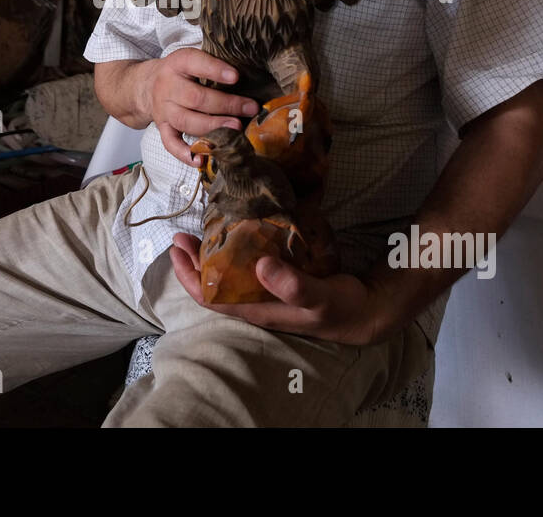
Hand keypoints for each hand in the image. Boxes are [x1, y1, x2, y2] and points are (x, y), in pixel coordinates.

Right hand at [139, 49, 258, 165]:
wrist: (146, 84)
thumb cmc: (180, 71)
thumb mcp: (191, 58)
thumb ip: (213, 62)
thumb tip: (249, 73)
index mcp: (177, 64)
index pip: (195, 63)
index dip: (215, 70)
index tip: (236, 76)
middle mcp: (168, 87)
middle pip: (196, 98)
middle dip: (226, 104)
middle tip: (250, 108)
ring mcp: (164, 110)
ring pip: (187, 121)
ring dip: (213, 127)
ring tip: (236, 128)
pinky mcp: (162, 128)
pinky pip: (170, 143)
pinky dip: (185, 154)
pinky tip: (201, 160)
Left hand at [169, 233, 388, 346]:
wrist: (364, 312)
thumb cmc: (339, 307)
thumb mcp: (318, 296)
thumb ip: (292, 285)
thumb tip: (260, 266)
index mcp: (256, 309)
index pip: (209, 296)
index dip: (189, 274)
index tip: (177, 248)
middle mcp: (254, 303)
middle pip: (211, 284)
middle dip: (193, 260)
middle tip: (183, 232)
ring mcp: (264, 293)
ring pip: (226, 276)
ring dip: (210, 255)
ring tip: (201, 230)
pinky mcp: (276, 282)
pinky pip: (245, 268)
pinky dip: (234, 252)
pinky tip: (237, 234)